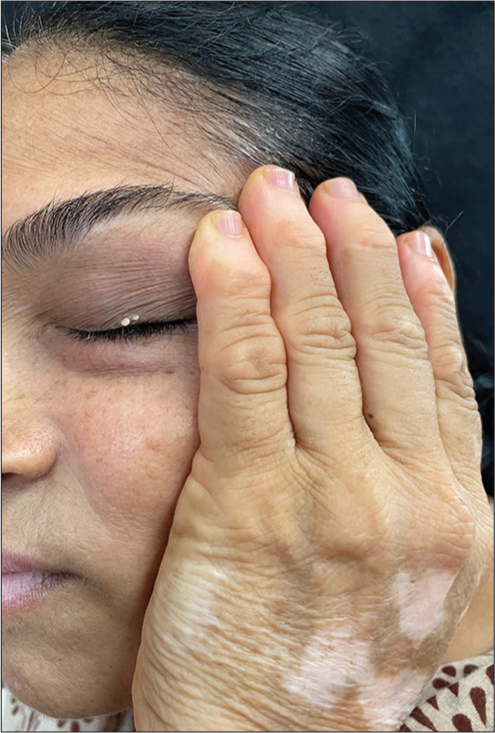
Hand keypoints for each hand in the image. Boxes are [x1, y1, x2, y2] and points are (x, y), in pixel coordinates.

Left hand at [132, 167, 492, 731]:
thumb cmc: (328, 669)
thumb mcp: (405, 583)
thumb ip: (410, 490)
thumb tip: (402, 403)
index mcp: (452, 514)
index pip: (443, 375)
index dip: (420, 295)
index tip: (401, 237)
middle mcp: (405, 495)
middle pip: (384, 342)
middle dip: (354, 252)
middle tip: (328, 191)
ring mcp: (332, 495)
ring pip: (317, 343)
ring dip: (296, 254)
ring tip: (275, 195)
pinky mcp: (249, 502)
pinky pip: (246, 373)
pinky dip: (237, 299)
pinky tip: (224, 245)